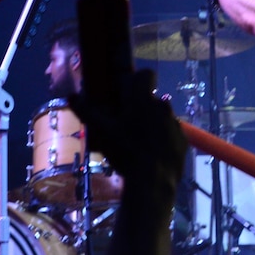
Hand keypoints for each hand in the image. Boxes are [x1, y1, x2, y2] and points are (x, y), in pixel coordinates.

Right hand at [68, 70, 183, 216]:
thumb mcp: (102, 132)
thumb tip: (70, 96)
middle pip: (151, 99)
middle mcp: (163, 106)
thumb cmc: (125, 151)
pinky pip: (171, 134)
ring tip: (137, 143)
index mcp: (144, 99)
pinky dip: (163, 140)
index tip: (126, 92)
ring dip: (152, 124)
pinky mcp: (183, 141)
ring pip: (162, 117)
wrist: (153, 179)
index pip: (146, 75)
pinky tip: (151, 155)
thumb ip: (86, 112)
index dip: (137, 80)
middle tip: (125, 124)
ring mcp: (175, 124)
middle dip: (140, 107)